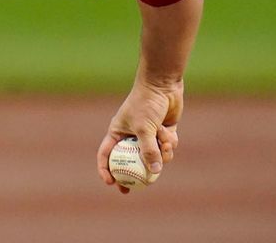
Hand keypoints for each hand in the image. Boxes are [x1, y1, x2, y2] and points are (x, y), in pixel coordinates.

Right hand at [97, 78, 182, 193]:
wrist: (162, 86)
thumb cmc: (146, 104)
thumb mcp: (144, 129)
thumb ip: (149, 151)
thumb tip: (154, 172)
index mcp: (118, 132)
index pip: (107, 154)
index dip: (105, 169)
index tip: (110, 182)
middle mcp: (131, 135)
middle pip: (130, 160)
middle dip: (132, 175)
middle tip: (132, 189)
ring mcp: (148, 134)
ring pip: (153, 155)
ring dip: (161, 152)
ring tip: (165, 143)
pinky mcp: (163, 132)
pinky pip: (166, 147)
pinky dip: (169, 143)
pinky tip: (170, 132)